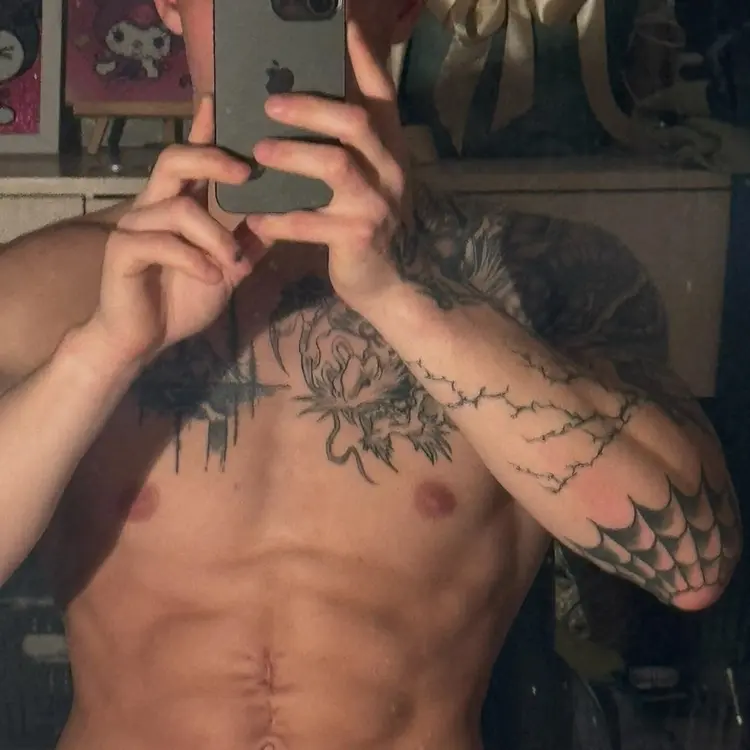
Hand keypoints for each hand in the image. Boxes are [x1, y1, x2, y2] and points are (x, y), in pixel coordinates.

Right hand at [88, 98, 252, 368]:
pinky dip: (193, 259)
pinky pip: (160, 243)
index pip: (193, 155)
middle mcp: (155, 205)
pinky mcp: (122, 251)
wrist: (145, 338)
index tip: (227, 102)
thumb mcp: (229, 265)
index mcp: (181, 202)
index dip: (206, 128)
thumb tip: (286, 212)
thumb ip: (250, 238)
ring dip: (216, 237)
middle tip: (246, 174)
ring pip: (178, 208)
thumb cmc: (186, 295)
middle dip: (213, 160)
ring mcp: (135, 226)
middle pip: (176, 159)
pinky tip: (212, 277)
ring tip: (237, 265)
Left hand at [246, 22, 409, 306]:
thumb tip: (311, 103)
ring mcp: (376, 204)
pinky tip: (254, 218)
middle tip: (269, 104)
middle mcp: (390, 170)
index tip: (343, 26)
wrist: (391, 283)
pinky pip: (311, 223)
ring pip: (334, 164)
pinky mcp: (357, 237)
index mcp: (390, 151)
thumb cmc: (368, 226)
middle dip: (310, 106)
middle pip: (354, 122)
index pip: (381, 96)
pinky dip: (279, 220)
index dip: (363, 60)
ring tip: (258, 152)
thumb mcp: (369, 180)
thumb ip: (349, 144)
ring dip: (291, 154)